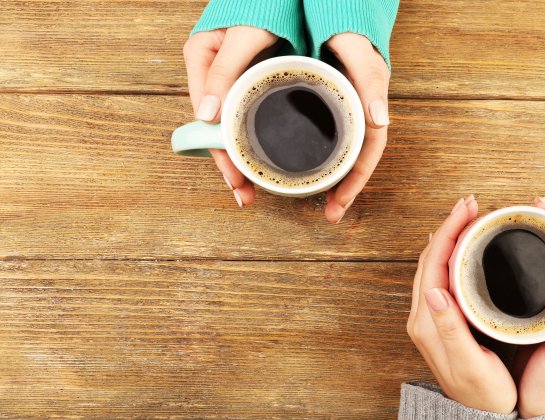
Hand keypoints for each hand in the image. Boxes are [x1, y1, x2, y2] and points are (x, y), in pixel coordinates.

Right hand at [183, 26, 279, 206]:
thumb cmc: (263, 4)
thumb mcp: (244, 35)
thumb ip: (225, 70)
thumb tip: (206, 115)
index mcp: (201, 59)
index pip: (205, 118)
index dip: (220, 151)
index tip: (235, 178)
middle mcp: (212, 73)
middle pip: (216, 128)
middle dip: (231, 163)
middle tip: (245, 194)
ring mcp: (230, 79)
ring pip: (230, 126)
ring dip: (240, 157)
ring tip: (251, 189)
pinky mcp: (249, 80)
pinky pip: (245, 116)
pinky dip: (251, 138)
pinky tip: (260, 159)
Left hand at [323, 33, 390, 222]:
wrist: (336, 9)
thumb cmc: (349, 28)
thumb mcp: (360, 52)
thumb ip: (370, 80)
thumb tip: (381, 121)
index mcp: (370, 104)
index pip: (369, 151)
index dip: (356, 180)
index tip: (340, 204)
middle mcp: (358, 111)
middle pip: (355, 158)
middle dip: (345, 189)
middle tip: (331, 214)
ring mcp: (342, 109)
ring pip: (342, 151)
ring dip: (333, 178)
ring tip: (322, 202)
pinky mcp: (326, 104)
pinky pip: (326, 137)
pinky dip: (320, 157)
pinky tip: (306, 167)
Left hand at [407, 196, 517, 413]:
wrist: (479, 415)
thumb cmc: (482, 393)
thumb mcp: (469, 363)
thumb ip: (450, 328)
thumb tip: (434, 290)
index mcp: (428, 321)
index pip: (434, 263)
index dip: (450, 231)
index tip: (468, 208)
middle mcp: (424, 315)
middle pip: (431, 257)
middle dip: (450, 226)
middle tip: (472, 204)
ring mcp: (431, 315)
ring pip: (436, 263)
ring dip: (451, 236)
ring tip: (471, 217)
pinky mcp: (441, 318)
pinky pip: (442, 274)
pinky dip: (453, 253)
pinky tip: (467, 246)